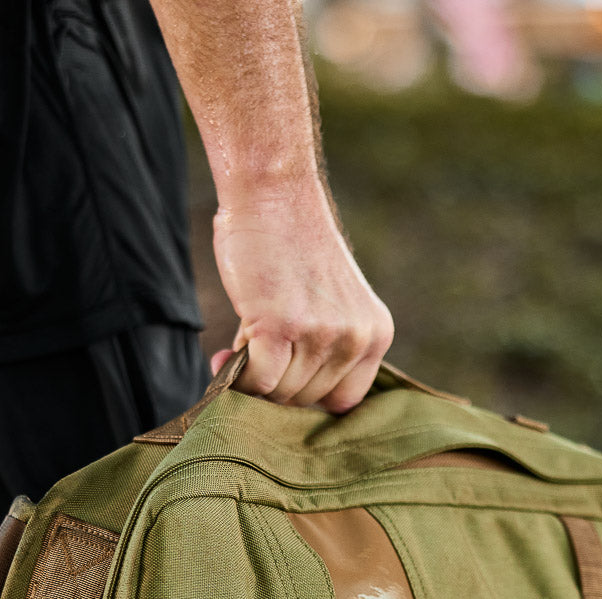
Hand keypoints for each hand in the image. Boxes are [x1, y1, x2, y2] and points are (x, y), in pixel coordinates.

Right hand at [208, 181, 393, 413]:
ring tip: (244, 340)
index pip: (344, 400)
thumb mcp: (328, 305)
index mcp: (376, 334)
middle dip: (275, 384)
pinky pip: (257, 382)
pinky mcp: (281, 326)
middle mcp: (356, 338)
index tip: (284, 379)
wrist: (272, 194)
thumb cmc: (290, 247)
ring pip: (279, 394)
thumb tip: (265, 398)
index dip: (308, 396)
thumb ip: (315, 352)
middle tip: (253, 352)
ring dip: (252, 377)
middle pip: (306, 400)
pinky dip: (236, 376)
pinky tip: (225, 353)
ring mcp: (320, 333)